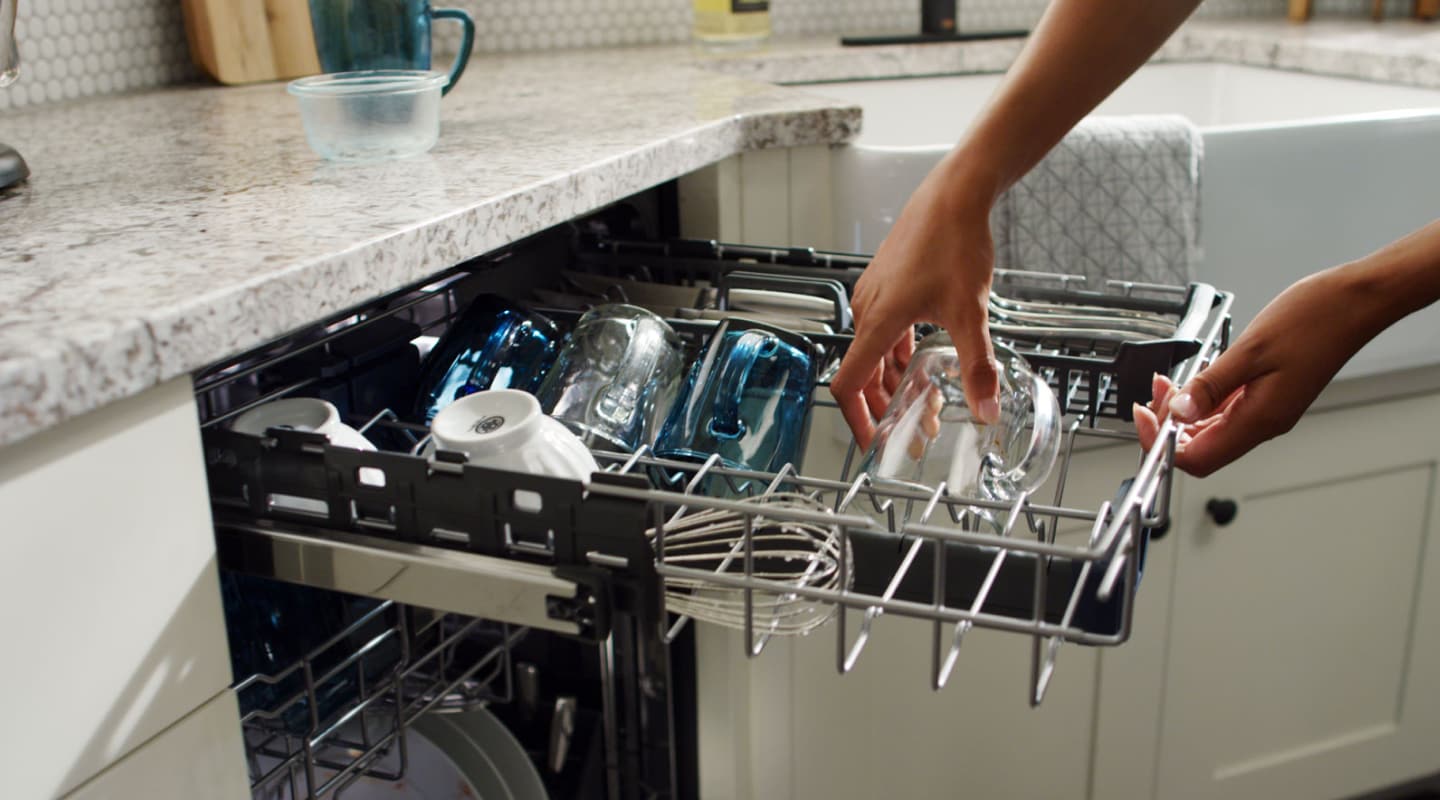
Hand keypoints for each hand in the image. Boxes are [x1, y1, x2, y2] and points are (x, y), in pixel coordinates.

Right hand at [829, 158, 1002, 449]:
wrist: (955, 194)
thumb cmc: (954, 241)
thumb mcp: (970, 312)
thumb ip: (977, 367)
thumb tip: (986, 409)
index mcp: (878, 321)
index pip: (848, 384)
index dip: (857, 420)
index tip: (873, 443)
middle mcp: (868, 310)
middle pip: (864, 375)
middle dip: (886, 409)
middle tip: (912, 433)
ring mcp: (875, 295)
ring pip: (875, 354)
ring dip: (895, 383)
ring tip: (924, 405)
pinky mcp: (887, 284)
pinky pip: (884, 332)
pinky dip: (898, 357)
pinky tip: (922, 365)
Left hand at [1133, 265, 1381, 475]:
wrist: (1356, 303)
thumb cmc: (1315, 320)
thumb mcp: (1250, 350)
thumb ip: (1210, 386)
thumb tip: (1177, 414)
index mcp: (1260, 420)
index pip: (1198, 459)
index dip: (1164, 445)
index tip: (1144, 418)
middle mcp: (1264, 423)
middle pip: (1201, 448)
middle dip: (1169, 426)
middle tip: (1152, 395)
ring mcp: (1268, 410)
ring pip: (1212, 429)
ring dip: (1183, 410)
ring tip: (1166, 383)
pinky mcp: (1270, 395)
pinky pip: (1227, 409)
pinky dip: (1203, 399)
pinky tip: (1193, 378)